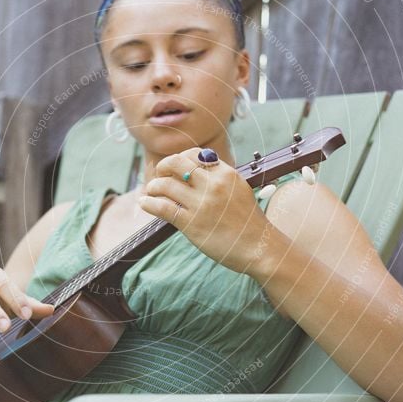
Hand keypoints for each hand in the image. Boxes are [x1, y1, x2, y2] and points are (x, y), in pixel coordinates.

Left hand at [138, 148, 275, 274]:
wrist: (258, 247)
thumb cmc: (248, 222)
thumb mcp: (239, 190)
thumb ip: (219, 178)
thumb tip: (194, 170)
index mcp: (225, 173)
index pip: (194, 154)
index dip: (179, 158)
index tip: (173, 166)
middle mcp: (212, 185)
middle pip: (176, 163)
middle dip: (162, 167)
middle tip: (159, 174)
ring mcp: (201, 204)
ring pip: (165, 185)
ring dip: (153, 187)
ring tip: (151, 191)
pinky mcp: (191, 224)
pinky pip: (163, 207)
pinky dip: (149, 203)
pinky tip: (145, 203)